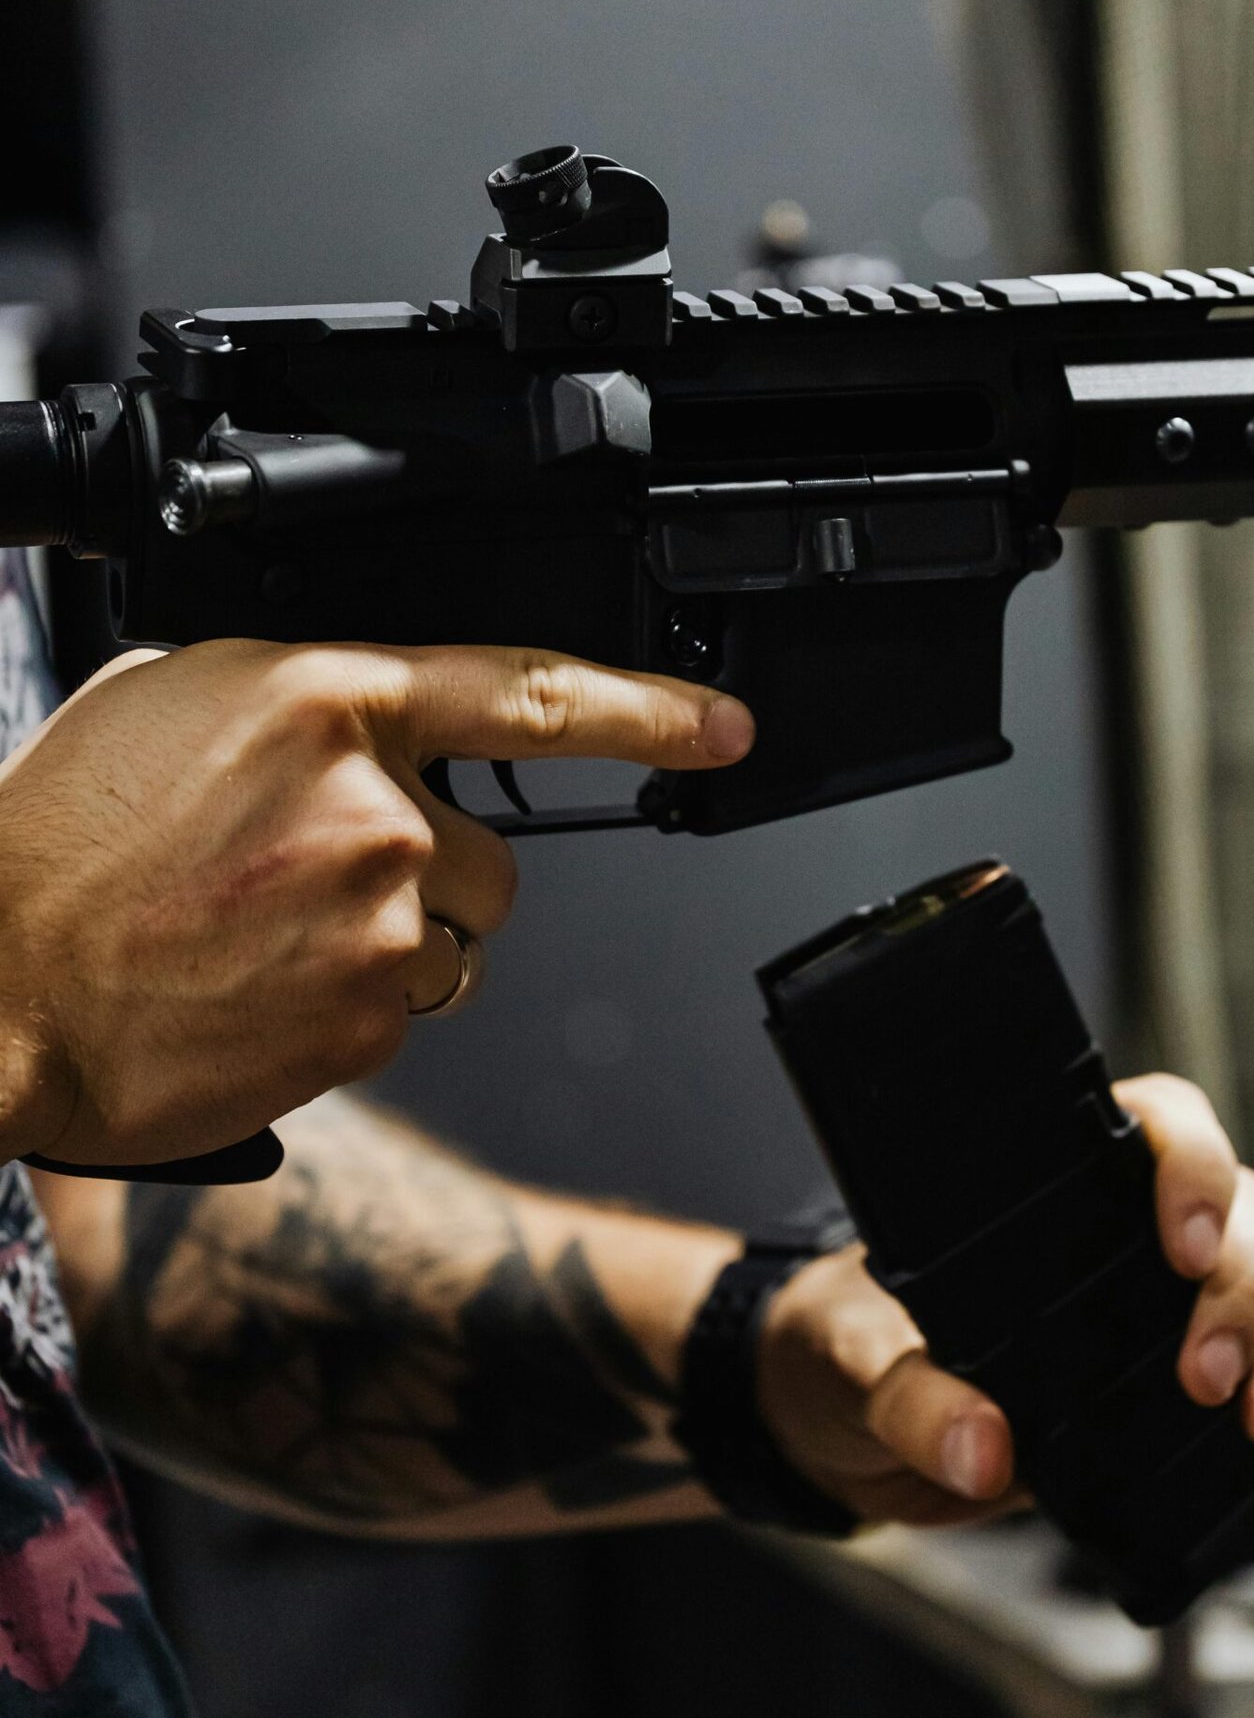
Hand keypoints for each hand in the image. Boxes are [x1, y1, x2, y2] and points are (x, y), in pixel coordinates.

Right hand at [0, 640, 753, 1168]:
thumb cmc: (61, 840)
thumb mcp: (176, 699)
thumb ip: (305, 700)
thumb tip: (375, 727)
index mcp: (332, 703)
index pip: (533, 694)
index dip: (650, 711)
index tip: (724, 728)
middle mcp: (379, 810)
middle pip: (490, 858)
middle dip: (426, 873)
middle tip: (301, 885)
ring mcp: (379, 924)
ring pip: (451, 942)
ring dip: (387, 944)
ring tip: (259, 939)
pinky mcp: (367, 1024)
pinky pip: (404, 1011)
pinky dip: (346, 1008)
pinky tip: (253, 991)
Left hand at [757, 1072, 1253, 1561]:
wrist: (838, 1434)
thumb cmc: (842, 1346)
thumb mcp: (850, 1359)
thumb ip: (909, 1395)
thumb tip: (985, 1448)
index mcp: (1056, 1189)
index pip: (1161, 1127)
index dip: (1195, 1168)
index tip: (1184, 1245)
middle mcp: (1128, 1243)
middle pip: (1246, 1224)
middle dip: (1248, 1298)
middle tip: (1207, 1381)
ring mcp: (1162, 1325)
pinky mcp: (1171, 1412)